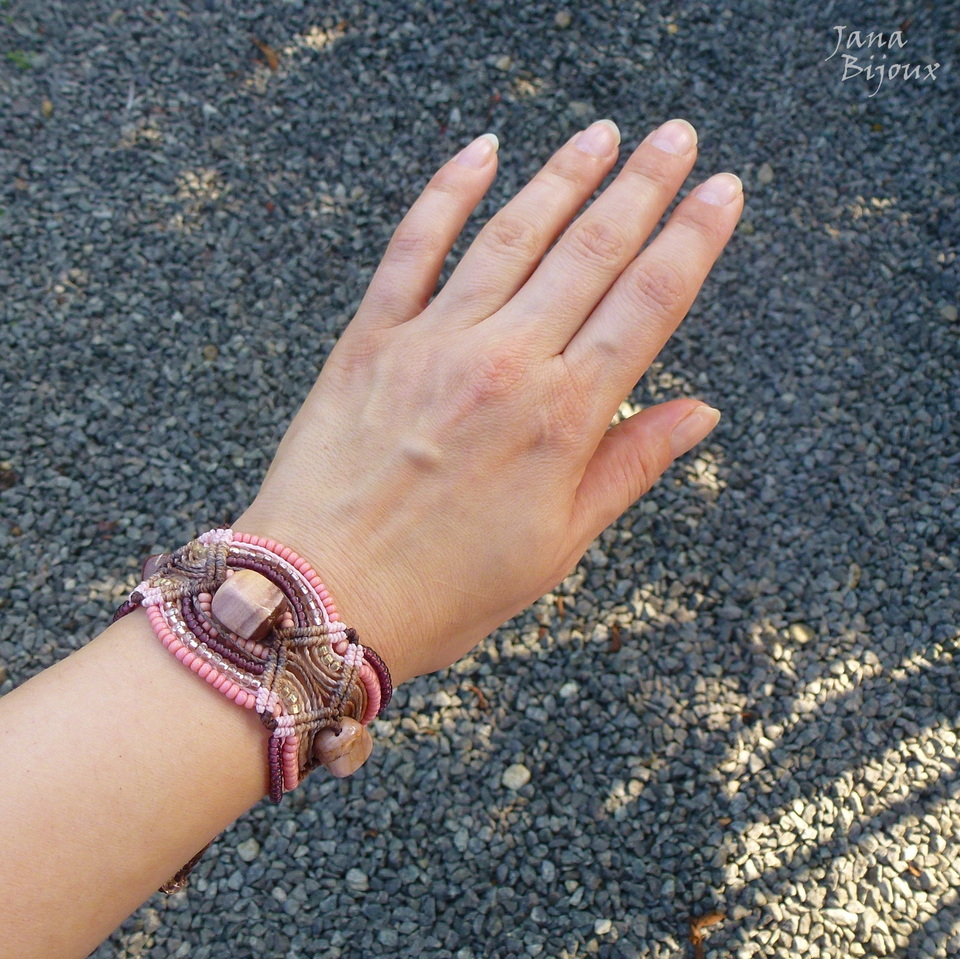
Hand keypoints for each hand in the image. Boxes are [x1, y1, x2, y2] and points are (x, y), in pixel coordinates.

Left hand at [235, 118, 742, 684]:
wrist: (324, 597)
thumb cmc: (446, 589)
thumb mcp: (559, 544)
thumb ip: (630, 465)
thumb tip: (700, 411)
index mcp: (563, 418)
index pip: (648, 304)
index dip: (693, 240)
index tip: (722, 190)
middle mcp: (506, 363)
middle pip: (590, 252)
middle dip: (642, 186)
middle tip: (676, 137)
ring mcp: (434, 342)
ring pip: (512, 236)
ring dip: (563, 177)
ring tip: (603, 133)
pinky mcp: (371, 338)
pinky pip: (413, 247)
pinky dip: (447, 193)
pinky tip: (483, 149)